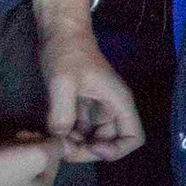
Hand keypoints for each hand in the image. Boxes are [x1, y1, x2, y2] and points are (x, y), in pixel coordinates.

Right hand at [0, 136, 61, 185]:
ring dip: (7, 157)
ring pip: (10, 175)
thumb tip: (59, 145)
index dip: (44, 143)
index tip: (27, 132)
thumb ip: (55, 148)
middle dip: (25, 150)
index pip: (54, 163)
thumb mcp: (36, 155)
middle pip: (31, 170)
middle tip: (11, 138)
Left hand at [39, 21, 144, 162]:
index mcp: (118, 102)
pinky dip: (68, 137)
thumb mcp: (63, 83)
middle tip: (61, 148)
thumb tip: (60, 141)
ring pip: (93, 140)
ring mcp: (97, 109)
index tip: (90, 146)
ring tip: (53, 140)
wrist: (60, 33)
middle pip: (110, 144)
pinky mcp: (83, 108)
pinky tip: (52, 132)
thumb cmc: (68, 53)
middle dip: (87, 151)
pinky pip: (80, 131)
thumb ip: (62, 114)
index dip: (115, 150)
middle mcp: (112, 109)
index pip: (133, 138)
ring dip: (76, 146)